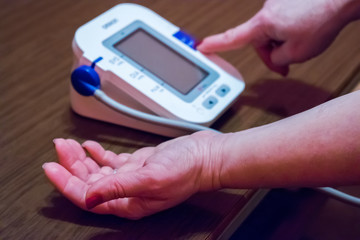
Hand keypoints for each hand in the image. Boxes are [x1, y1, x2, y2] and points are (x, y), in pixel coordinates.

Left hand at [43, 131, 221, 218]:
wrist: (205, 155)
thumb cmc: (187, 169)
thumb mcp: (152, 178)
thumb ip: (119, 187)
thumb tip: (89, 197)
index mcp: (128, 203)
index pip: (87, 197)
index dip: (65, 183)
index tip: (50, 167)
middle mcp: (126, 193)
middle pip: (88, 183)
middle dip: (70, 165)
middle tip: (59, 147)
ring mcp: (130, 178)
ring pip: (97, 171)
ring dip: (80, 158)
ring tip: (69, 144)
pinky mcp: (136, 165)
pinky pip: (110, 162)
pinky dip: (97, 154)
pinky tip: (90, 147)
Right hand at [197, 0, 352, 74]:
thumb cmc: (323, 19)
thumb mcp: (296, 53)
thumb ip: (276, 60)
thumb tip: (272, 57)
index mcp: (264, 23)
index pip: (233, 38)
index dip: (215, 45)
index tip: (201, 47)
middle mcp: (266, 10)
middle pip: (258, 41)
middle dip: (271, 54)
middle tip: (284, 65)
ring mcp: (277, 4)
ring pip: (272, 32)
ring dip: (282, 42)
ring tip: (300, 44)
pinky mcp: (287, 1)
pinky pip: (282, 21)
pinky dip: (289, 30)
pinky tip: (303, 31)